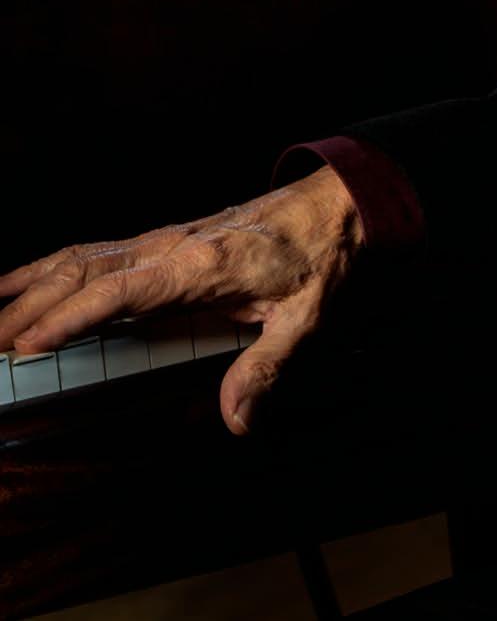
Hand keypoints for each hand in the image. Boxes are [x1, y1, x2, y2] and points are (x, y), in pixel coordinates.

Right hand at [0, 166, 363, 438]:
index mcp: (201, 264)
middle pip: (86, 271)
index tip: (31, 344)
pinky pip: (96, 251)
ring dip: (32, 286)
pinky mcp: (163, 241)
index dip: (73, 317)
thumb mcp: (308, 317)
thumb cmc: (321, 256)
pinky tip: (21, 281)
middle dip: (33, 308)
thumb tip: (235, 420)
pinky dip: (51, 265)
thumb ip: (269, 367)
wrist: (336, 203)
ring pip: (82, 256)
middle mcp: (172, 245)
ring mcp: (164, 239)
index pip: (122, 290)